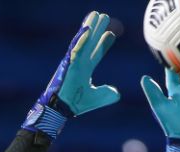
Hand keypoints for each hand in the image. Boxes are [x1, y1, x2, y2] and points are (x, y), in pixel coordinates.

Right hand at [22, 11, 120, 139]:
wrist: (63, 109)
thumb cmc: (76, 103)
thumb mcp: (98, 98)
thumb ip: (108, 94)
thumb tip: (116, 92)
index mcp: (85, 69)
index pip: (96, 53)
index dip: (103, 43)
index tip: (111, 34)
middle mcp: (79, 62)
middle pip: (90, 42)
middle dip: (97, 29)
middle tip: (104, 17)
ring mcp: (73, 61)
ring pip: (83, 40)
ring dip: (89, 27)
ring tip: (96, 15)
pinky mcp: (68, 62)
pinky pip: (76, 47)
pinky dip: (82, 38)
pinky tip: (88, 28)